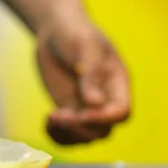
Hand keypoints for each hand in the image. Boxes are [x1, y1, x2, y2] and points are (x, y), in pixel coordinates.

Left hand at [36, 0, 129, 144]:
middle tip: (57, 115)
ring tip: (50, 118)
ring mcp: (86, 107)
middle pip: (103, 130)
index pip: (121, 112)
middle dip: (80, 128)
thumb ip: (91, 75)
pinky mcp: (68, 110)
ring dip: (67, 134)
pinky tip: (46, 121)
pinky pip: (67, 134)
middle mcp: (105, 100)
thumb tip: (95, 103)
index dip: (104, 118)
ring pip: (85, 136)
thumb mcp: (84, 47)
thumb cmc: (74, 32)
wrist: (55, 30)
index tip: (81, 114)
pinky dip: (57, 135)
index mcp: (117, 83)